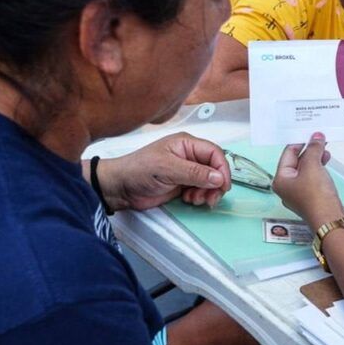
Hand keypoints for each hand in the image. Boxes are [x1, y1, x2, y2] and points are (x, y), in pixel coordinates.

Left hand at [94, 133, 230, 211]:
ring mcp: (186, 171)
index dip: (222, 169)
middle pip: (214, 169)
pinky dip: (199, 197)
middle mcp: (189, 156)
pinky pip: (200, 190)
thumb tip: (219, 178)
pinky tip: (189, 200)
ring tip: (196, 200)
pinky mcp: (182, 185)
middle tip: (211, 199)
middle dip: (215, 184)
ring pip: (209, 181)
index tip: (223, 185)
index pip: (214, 153)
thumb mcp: (167, 169)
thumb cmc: (139, 170)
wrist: (120, 188)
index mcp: (187, 144)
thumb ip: (194, 173)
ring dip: (207, 192)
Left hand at [271, 133, 343, 229]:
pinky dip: (319, 168)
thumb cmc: (316, 194)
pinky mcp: (312, 197)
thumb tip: (317, 136)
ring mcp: (300, 193)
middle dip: (308, 149)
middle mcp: (287, 187)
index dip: (299, 141)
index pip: (288, 154)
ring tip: (326, 149)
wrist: (330, 219)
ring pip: (306, 169)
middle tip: (320, 138)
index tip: (311, 132)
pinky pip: (313, 177)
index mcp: (280, 180)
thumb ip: (313, 149)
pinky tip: (327, 161)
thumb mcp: (312, 166)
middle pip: (296, 162)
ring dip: (315, 158)